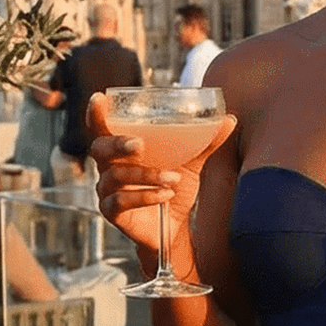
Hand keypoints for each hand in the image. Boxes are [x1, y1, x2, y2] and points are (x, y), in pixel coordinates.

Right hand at [86, 92, 236, 257]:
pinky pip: (120, 202)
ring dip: (146, 175)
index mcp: (123, 150)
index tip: (100, 99)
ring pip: (116, 176)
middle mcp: (110, 167)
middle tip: (139, 144)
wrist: (175, 226)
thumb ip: (205, 142)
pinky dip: (144, 196)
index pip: (102, 128)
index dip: (97, 114)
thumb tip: (229, 119)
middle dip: (117, 144)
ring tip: (172, 178)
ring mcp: (108, 191)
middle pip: (100, 149)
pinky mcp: (113, 213)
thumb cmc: (174, 187)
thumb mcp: (191, 163)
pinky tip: (165, 195)